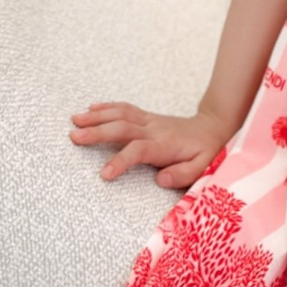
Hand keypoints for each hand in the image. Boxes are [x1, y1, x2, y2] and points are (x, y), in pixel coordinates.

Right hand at [69, 101, 231, 188]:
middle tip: (74, 137)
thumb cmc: (205, 151)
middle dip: (97, 132)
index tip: (104, 174)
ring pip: (121, 114)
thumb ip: (183, 174)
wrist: (212, 126)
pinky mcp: (146, 116)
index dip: (121, 160)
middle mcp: (154, 129)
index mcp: (164, 145)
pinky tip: (91, 109)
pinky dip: (107, 107)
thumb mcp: (202, 167)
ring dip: (97, 116)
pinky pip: (126, 109)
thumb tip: (160, 179)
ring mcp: (149, 120)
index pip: (139, 150)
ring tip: (75, 120)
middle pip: (122, 128)